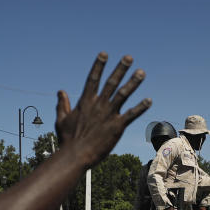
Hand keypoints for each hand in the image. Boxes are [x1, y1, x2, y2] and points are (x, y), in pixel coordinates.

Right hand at [55, 53, 151, 167]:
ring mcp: (108, 115)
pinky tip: (149, 100)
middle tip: (128, 58)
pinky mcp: (116, 126)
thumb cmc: (67, 139)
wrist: (75, 155)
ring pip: (123, 94)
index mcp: (85, 102)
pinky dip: (140, 107)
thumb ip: (62, 104)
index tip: (104, 54)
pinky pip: (131, 114)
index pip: (93, 79)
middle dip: (120, 69)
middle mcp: (98, 105)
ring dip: (133, 82)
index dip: (98, 66)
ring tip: (141, 72)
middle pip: (111, 82)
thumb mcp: (61, 119)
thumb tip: (60, 91)